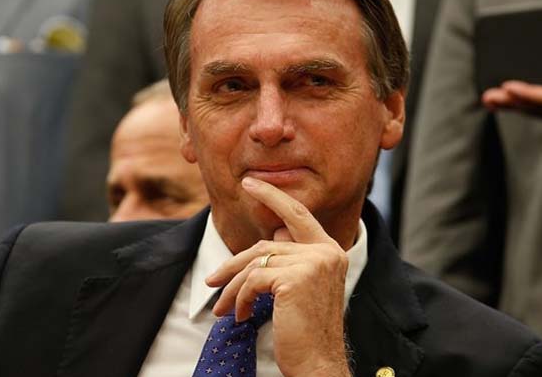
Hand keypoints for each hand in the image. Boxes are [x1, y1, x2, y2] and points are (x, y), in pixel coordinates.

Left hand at [206, 177, 350, 376]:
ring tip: (222, 307)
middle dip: (233, 265)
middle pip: (266, 245)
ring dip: (232, 288)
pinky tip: (240, 316)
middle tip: (210, 279)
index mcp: (330, 250)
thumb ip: (292, 258)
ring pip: (255, 263)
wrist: (318, 362)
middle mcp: (326, 252)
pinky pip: (253, 280)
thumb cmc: (308, 330)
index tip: (250, 183)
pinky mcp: (295, 279)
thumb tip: (272, 235)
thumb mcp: (302, 287)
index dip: (272, 196)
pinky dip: (240, 298)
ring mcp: (312, 263)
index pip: (297, 214)